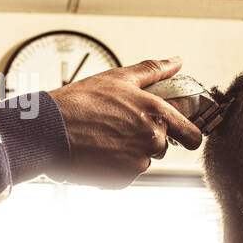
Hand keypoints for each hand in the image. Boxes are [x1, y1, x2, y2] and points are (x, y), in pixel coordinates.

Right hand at [49, 57, 203, 187]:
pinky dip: (114, 166)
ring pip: (143, 160)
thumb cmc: (79, 102)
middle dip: (146, 138)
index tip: (180, 133)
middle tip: (119, 127)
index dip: (187, 134)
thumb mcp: (118, 78)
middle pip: (162, 146)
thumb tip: (176, 62)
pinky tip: (98, 151)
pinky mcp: (121, 180)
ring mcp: (137, 162)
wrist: (49, 130)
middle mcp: (152, 139)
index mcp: (156, 113)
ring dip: (129, 152)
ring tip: (103, 137)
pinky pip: (126, 174)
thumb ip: (153, 71)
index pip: (192, 135)